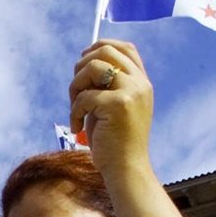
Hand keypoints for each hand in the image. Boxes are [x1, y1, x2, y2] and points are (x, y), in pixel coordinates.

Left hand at [69, 39, 152, 175]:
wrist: (125, 169)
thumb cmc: (114, 142)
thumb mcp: (113, 107)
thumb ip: (106, 85)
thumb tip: (83, 62)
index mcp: (141, 82)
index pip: (124, 47)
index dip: (99, 47)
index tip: (83, 63)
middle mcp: (140, 83)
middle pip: (105, 50)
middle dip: (81, 67)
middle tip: (76, 92)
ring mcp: (131, 91)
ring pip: (92, 67)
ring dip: (75, 87)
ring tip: (76, 110)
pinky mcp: (118, 104)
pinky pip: (84, 96)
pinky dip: (74, 111)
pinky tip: (77, 127)